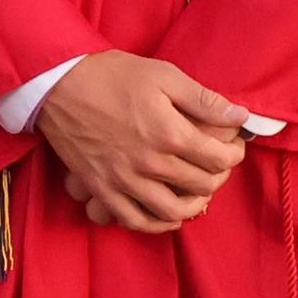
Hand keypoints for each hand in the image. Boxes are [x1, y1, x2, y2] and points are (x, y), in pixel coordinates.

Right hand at [38, 52, 247, 233]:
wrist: (57, 83)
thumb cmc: (111, 74)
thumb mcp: (161, 75)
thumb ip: (202, 99)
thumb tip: (240, 116)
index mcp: (169, 133)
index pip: (217, 158)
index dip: (233, 153)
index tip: (233, 145)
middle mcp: (150, 163)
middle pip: (201, 185)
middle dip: (218, 176)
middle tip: (217, 164)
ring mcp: (125, 181)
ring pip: (173, 211)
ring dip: (194, 205)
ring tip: (198, 193)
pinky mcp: (103, 189)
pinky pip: (136, 220)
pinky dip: (157, 224)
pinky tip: (166, 214)